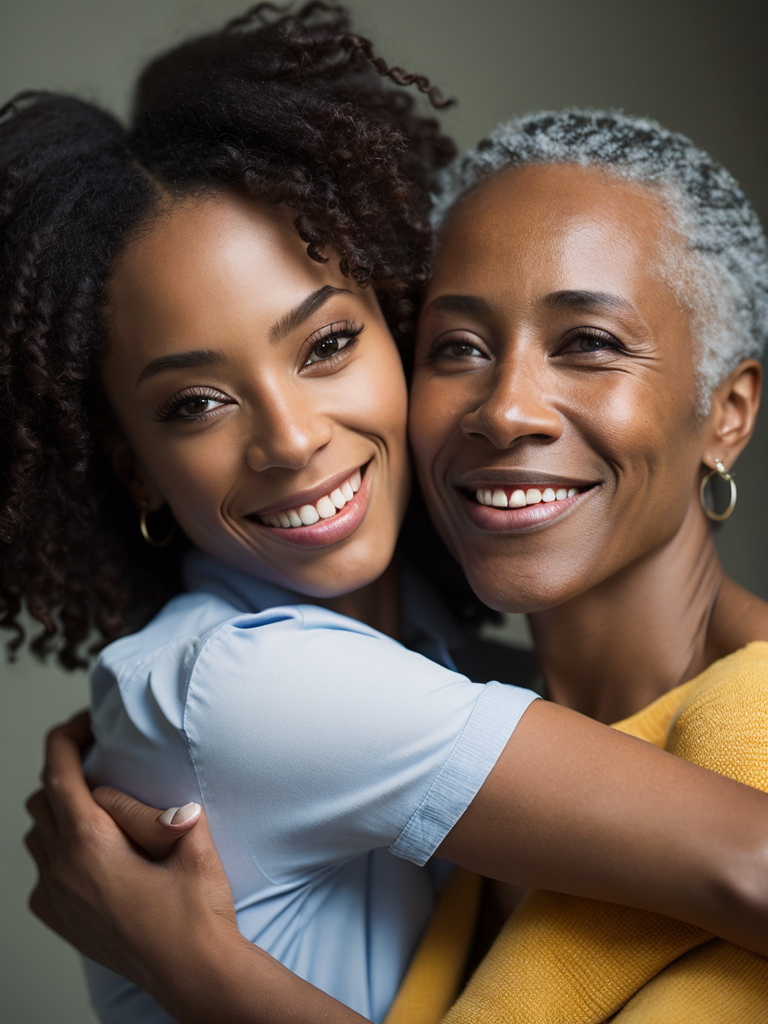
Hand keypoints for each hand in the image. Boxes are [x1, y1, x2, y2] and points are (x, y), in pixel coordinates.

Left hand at [25, 713, 368, 1023]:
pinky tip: (97, 853)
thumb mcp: (189, 843)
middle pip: (43, 799)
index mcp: (91, 845)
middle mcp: (63, 871)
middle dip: (68, 772)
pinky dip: (60, 849)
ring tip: (102, 808)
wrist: (195, 974)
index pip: (58, 773)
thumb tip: (119, 793)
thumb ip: (149, 809)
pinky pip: (43, 870)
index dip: (67, 737)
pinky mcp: (62, 920)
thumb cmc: (198, 912)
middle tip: (104, 761)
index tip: (86, 723)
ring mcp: (57, 898)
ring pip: (38, 834)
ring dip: (61, 812)